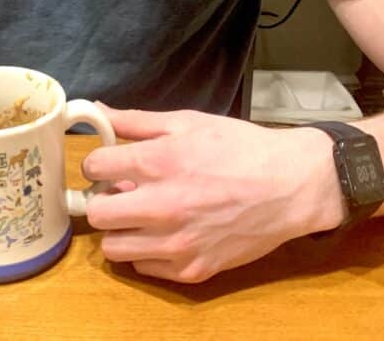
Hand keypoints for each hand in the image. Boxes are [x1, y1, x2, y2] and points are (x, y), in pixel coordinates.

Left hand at [83, 105, 342, 283]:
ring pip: (113, 247)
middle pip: (96, 213)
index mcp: (159, 163)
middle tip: (120, 191)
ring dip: (120, 229)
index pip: (94, 167)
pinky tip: (164, 231)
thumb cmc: (240, 148)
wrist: (289, 185)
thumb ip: (136, 120)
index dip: (98, 162)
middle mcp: (162, 207)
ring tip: (140, 213)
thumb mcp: (188, 121)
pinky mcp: (192, 270)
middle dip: (102, 198)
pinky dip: (146, 250)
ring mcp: (177, 244)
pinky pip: (143, 267)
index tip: (108, 163)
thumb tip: (98, 112)